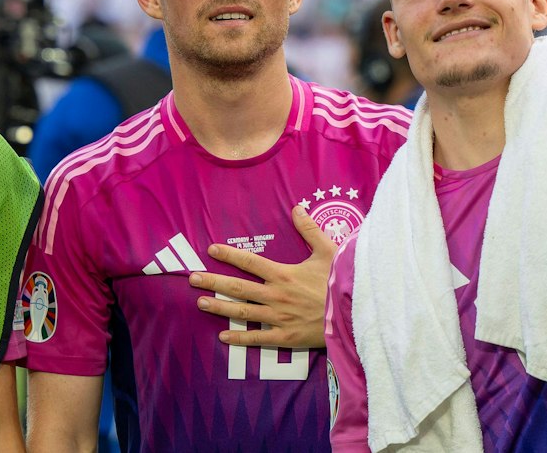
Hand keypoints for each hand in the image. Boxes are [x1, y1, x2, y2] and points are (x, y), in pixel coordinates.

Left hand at [189, 204, 336, 349]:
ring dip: (220, 307)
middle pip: (238, 288)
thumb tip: (297, 207)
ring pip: (242, 312)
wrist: (354, 312)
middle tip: (192, 278)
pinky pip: (257, 338)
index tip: (211, 250)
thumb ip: (309, 229)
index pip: (250, 262)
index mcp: (283, 274)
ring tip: (201, 302)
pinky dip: (239, 338)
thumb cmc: (341, 280)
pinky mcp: (285, 336)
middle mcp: (275, 295)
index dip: (229, 255)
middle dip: (213, 281)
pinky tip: (223, 336)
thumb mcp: (328, 250)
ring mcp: (278, 317)